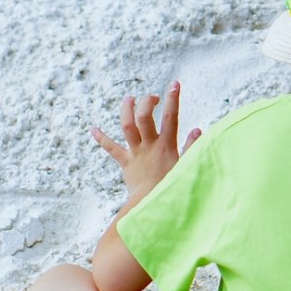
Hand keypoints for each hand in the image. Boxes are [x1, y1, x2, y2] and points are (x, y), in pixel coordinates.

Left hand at [91, 81, 199, 200]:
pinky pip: (112, 149)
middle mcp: (149, 146)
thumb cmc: (171, 189)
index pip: (171, 117)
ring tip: (129, 98)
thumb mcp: (186, 168)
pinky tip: (93, 129)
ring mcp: (136, 153)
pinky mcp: (126, 163)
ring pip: (127, 127)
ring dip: (126, 110)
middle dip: (147, 102)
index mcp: (166, 146)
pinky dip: (102, 139)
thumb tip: (197, 130)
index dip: (173, 98)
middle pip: (144, 117)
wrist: (150, 206)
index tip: (174, 83)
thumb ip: (191, 148)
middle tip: (152, 97)